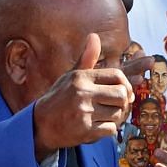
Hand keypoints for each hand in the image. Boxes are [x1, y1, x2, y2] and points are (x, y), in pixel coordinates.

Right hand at [33, 33, 133, 154]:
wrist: (40, 124)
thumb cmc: (59, 98)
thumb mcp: (71, 76)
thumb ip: (86, 58)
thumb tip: (94, 36)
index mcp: (81, 77)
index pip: (117, 75)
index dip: (126, 84)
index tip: (125, 92)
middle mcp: (82, 93)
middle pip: (122, 95)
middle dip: (123, 102)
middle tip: (117, 106)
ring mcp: (84, 112)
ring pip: (118, 113)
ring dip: (115, 117)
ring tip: (104, 116)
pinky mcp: (85, 130)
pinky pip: (111, 129)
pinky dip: (108, 130)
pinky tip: (97, 127)